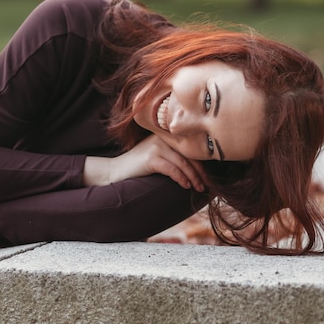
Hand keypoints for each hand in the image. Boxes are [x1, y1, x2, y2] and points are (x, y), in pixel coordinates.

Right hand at [84, 135, 207, 191]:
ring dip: (194, 177)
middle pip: (188, 154)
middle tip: (207, 185)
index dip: (201, 162)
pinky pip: (172, 169)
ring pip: (183, 162)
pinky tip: (186, 186)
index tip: (208, 176)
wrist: (115, 171)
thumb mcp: (157, 156)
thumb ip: (172, 156)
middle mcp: (162, 138)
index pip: (189, 148)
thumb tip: (197, 168)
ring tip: (199, 188)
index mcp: (165, 135)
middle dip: (200, 172)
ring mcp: (156, 147)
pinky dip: (182, 178)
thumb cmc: (138, 167)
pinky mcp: (151, 158)